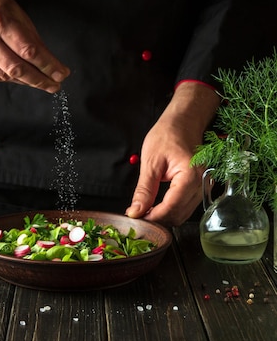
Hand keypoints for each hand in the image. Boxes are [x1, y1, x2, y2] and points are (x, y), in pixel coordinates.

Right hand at [0, 0, 69, 91]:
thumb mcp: (18, 14)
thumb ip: (33, 39)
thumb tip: (50, 66)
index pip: (29, 50)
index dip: (48, 65)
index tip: (61, 74)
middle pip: (16, 67)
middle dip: (39, 80)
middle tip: (54, 85)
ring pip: (5, 75)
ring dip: (26, 80)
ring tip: (40, 81)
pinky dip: (10, 77)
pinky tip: (20, 75)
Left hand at [125, 82, 219, 225]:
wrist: (184, 120)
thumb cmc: (168, 134)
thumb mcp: (151, 161)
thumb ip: (144, 189)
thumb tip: (136, 211)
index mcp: (190, 176)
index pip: (171, 207)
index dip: (153, 217)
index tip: (137, 218)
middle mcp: (201, 183)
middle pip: (179, 214)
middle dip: (158, 219)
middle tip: (138, 215)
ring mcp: (204, 186)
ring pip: (183, 213)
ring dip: (165, 216)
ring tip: (145, 210)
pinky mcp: (201, 186)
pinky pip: (187, 205)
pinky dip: (172, 209)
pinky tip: (157, 205)